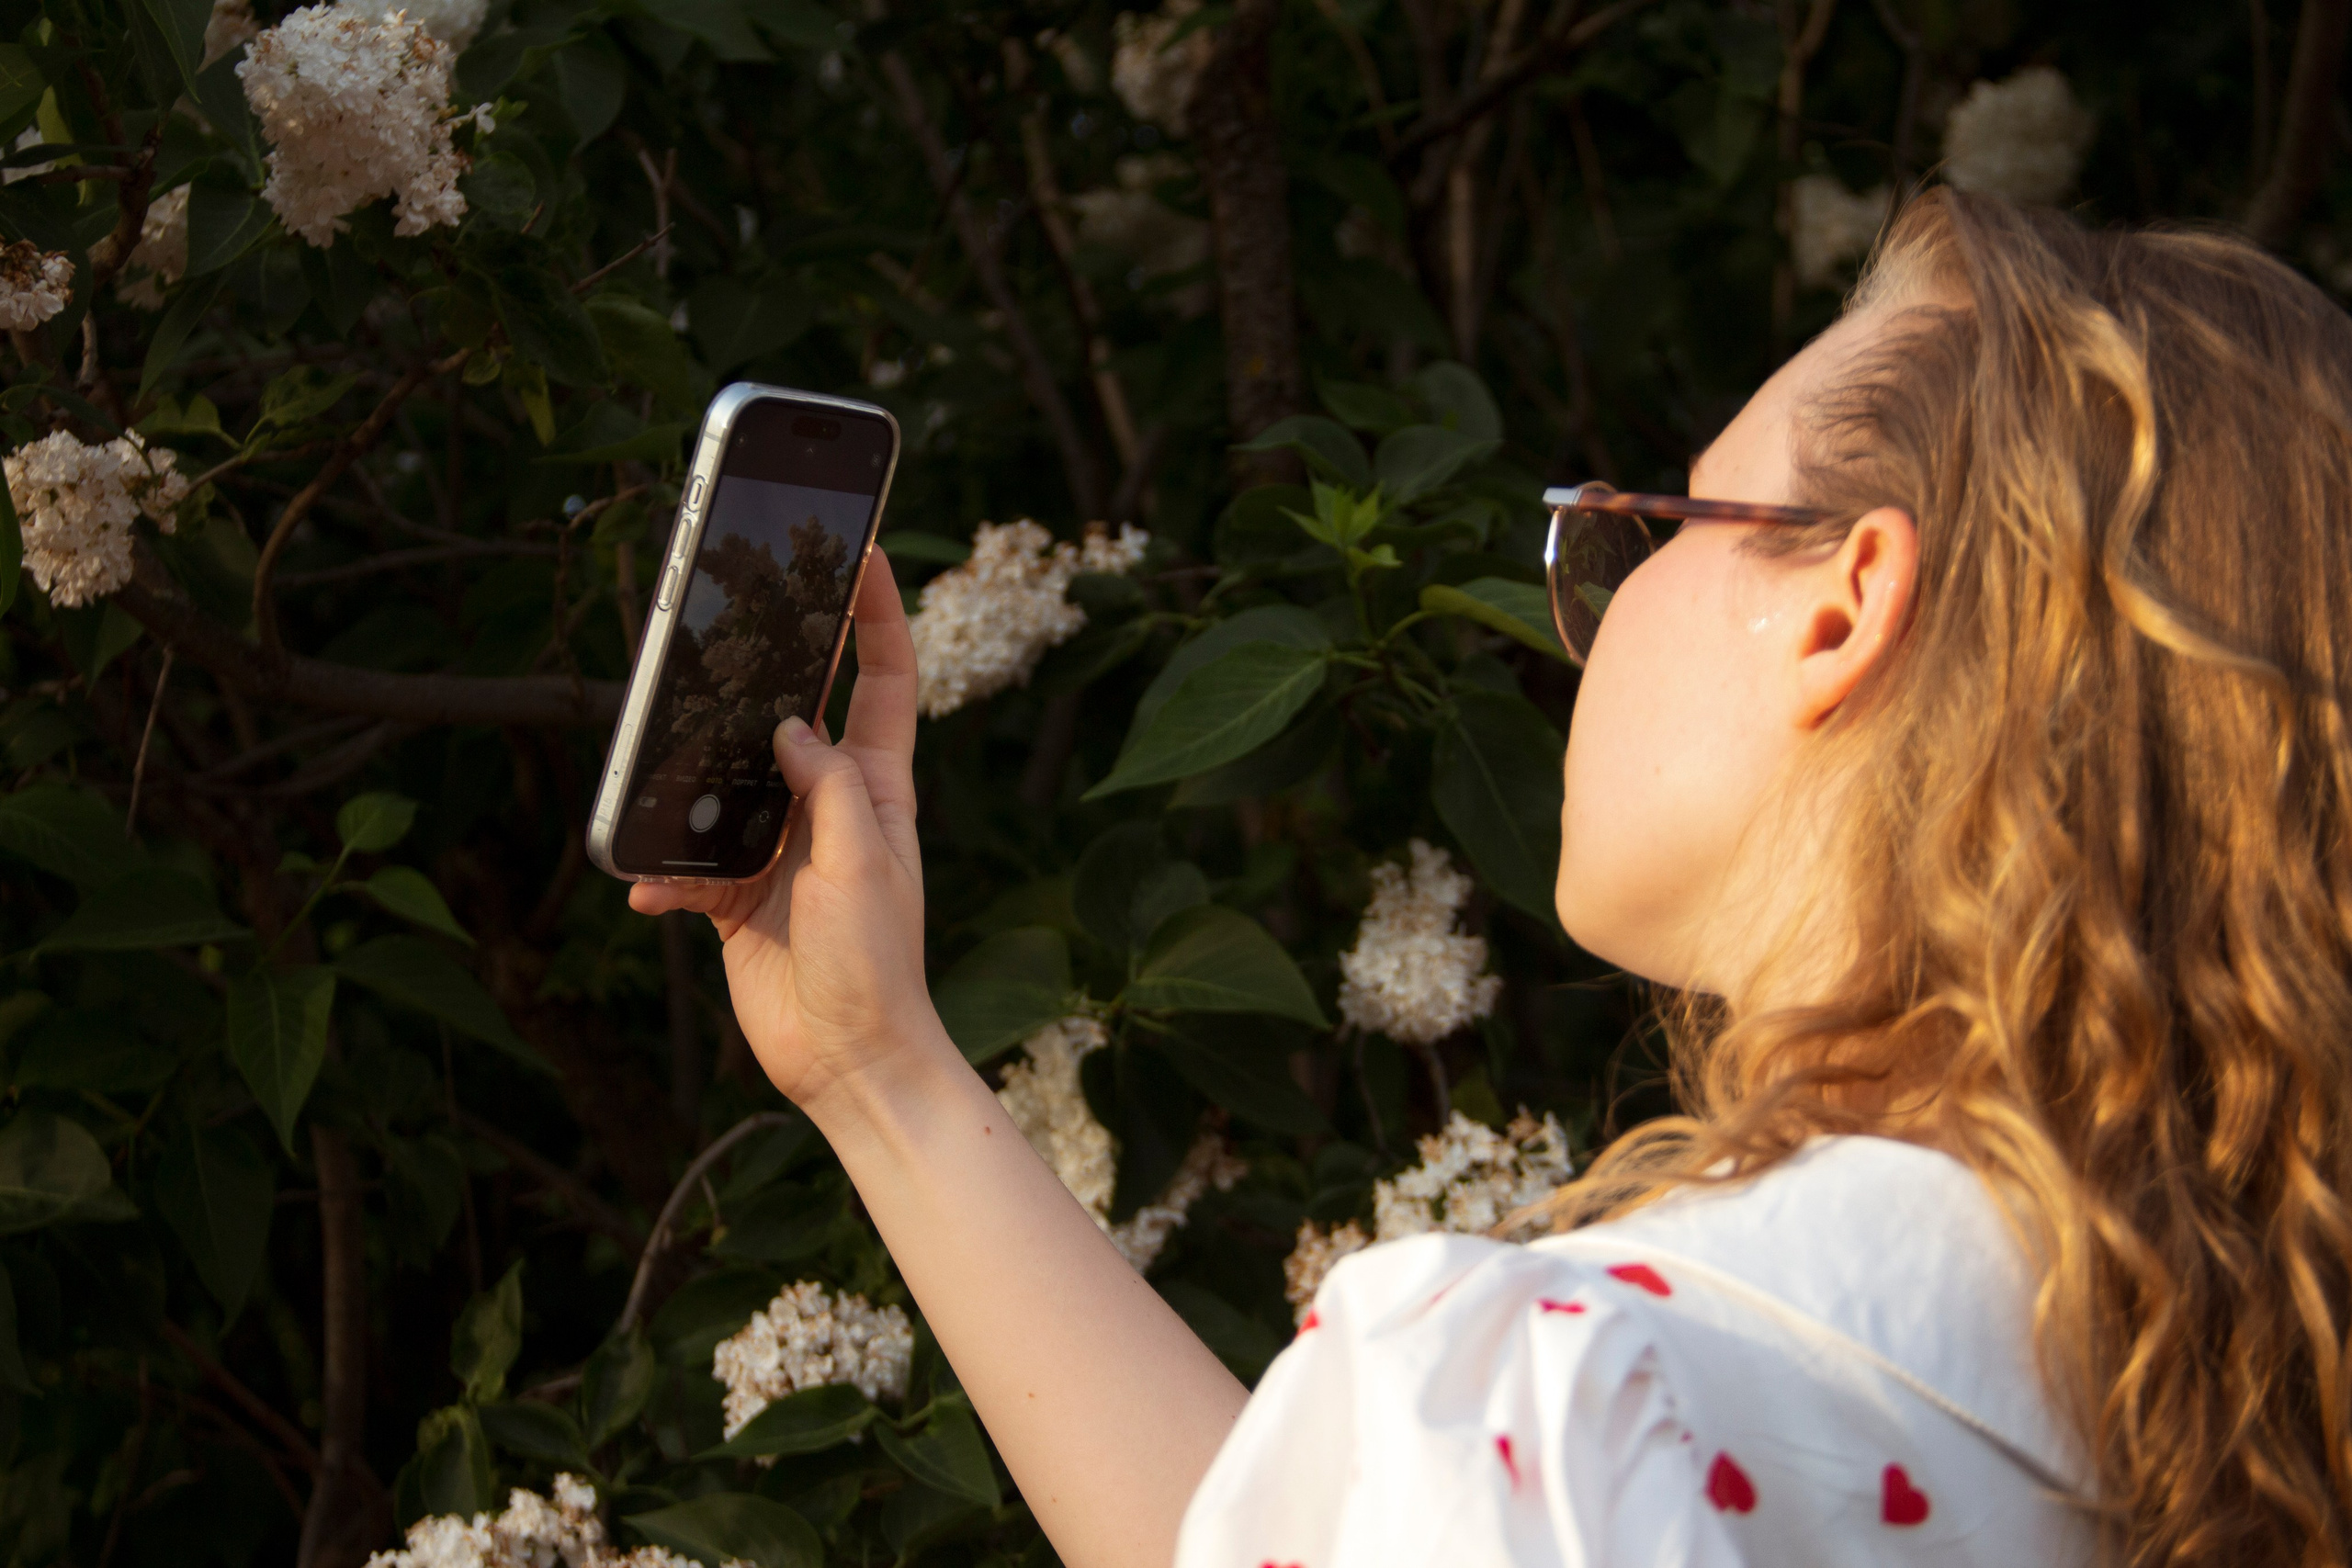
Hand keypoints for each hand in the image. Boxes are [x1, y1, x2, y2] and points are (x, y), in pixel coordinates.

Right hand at [628, 548, 942, 1112]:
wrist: (848, 1059)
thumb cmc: (877, 962)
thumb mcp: (862, 861)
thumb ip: (830, 786)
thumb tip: (792, 726)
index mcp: (877, 787)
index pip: (885, 680)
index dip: (879, 615)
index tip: (867, 554)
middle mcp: (828, 806)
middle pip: (793, 713)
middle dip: (765, 667)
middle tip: (730, 615)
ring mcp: (780, 847)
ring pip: (727, 782)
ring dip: (694, 776)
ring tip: (660, 759)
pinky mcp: (737, 897)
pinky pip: (689, 864)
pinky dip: (665, 873)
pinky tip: (650, 887)